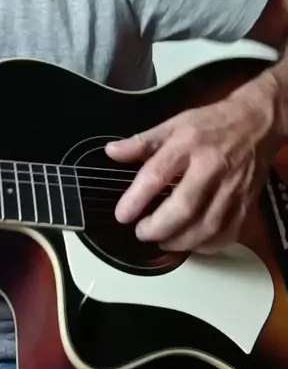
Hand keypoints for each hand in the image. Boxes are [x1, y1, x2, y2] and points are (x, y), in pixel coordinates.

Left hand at [106, 91, 276, 253]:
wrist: (256, 123)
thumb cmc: (212, 123)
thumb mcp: (174, 123)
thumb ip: (142, 141)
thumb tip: (112, 152)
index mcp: (188, 144)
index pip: (157, 174)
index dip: (136, 199)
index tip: (122, 215)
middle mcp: (211, 167)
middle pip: (184, 207)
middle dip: (158, 227)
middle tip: (141, 232)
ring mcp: (232, 188)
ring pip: (207, 226)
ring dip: (180, 241)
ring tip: (162, 240)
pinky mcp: (246, 202)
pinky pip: (227, 233)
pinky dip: (207, 245)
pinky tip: (192, 243)